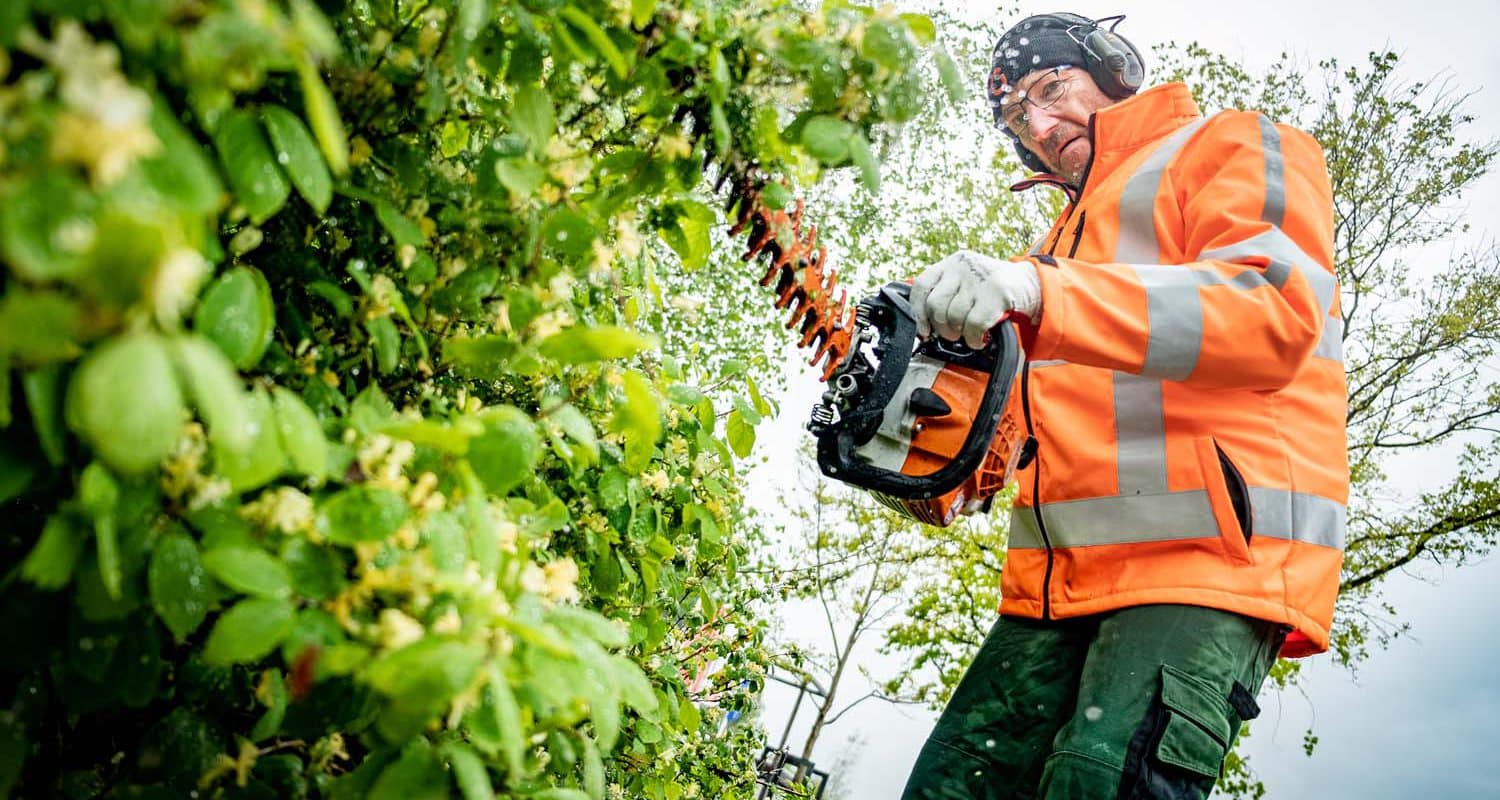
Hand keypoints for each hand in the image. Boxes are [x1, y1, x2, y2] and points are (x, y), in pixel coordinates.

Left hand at [909, 251, 1040, 346]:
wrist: (1032, 284)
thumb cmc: (993, 288)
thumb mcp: (966, 280)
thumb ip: (946, 293)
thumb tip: (924, 323)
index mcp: (951, 263)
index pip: (921, 286)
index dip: (918, 312)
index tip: (923, 329)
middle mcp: (962, 267)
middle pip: (935, 305)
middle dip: (941, 327)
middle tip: (952, 334)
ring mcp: (979, 279)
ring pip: (954, 317)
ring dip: (960, 333)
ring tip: (969, 333)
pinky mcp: (996, 293)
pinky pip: (974, 325)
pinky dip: (974, 338)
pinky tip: (979, 339)